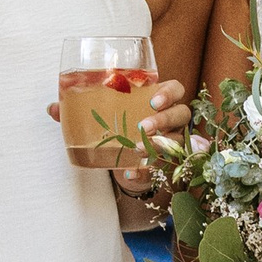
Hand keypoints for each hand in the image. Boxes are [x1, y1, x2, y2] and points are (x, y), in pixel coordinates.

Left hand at [114, 77, 192, 197]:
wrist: (120, 152)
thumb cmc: (122, 121)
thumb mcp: (117, 108)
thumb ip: (108, 99)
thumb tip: (80, 89)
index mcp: (164, 100)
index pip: (176, 89)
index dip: (169, 94)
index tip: (153, 102)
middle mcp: (175, 119)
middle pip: (181, 114)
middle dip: (164, 120)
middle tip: (143, 127)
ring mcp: (174, 140)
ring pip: (178, 141)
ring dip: (159, 145)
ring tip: (138, 148)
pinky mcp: (166, 162)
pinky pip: (162, 168)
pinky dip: (145, 171)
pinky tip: (131, 173)